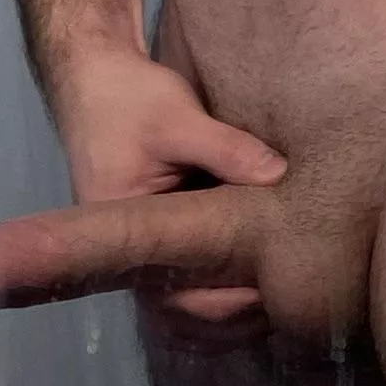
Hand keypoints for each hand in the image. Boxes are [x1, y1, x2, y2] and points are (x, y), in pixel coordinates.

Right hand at [55, 44, 285, 338]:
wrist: (97, 75)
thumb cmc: (130, 98)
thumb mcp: (179, 119)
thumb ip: (228, 150)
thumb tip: (282, 176)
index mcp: (125, 236)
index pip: (176, 299)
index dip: (226, 303)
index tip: (272, 291)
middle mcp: (132, 252)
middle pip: (185, 308)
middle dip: (234, 311)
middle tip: (288, 298)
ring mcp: (146, 244)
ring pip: (190, 295)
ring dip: (229, 298)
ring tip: (280, 292)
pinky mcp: (161, 228)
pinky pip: (191, 269)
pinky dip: (221, 276)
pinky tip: (259, 266)